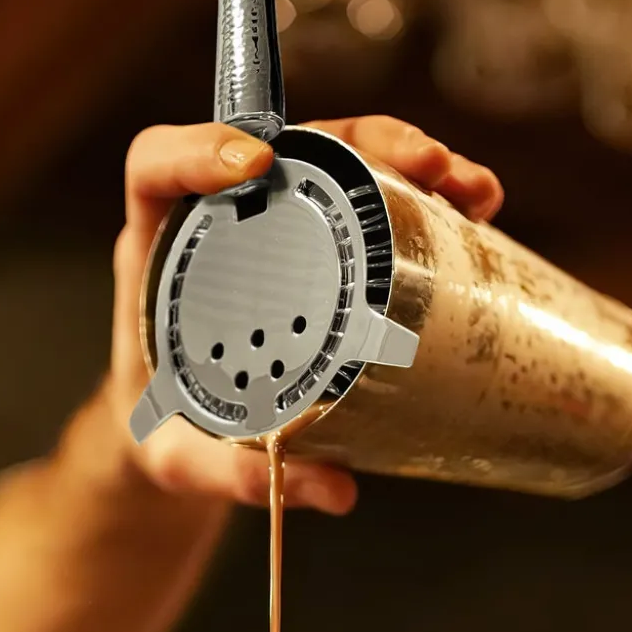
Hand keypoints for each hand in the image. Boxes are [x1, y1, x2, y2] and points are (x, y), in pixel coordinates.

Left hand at [109, 115, 502, 514]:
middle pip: (280, 144)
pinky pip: (367, 202)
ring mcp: (271, 228)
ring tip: (472, 191)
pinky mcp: (316, 248)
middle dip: (357, 142)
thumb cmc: (162, 436)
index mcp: (156, 254)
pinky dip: (424, 198)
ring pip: (335, 162)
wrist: (176, 436)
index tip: (257, 165)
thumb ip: (232, 475)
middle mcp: (215, 224)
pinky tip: (476, 214)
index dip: (197, 147)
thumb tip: (336, 490)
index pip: (156, 165)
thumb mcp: (181, 459)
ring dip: (409, 160)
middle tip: (427, 166)